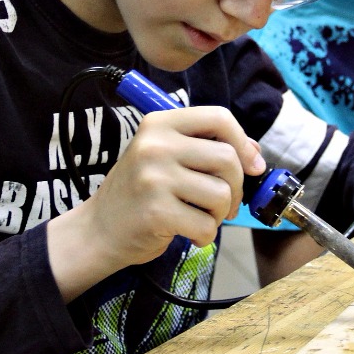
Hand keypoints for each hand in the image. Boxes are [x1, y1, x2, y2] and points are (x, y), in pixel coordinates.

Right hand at [46, 106, 264, 300]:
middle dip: (236, 187)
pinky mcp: (156, 211)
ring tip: (200, 217)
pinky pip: (206, 225)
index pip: (219, 118)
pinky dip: (205, 235)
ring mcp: (154, 177)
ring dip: (219, 215)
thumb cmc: (139, 193)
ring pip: (221, 194)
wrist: (98, 230)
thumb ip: (207, 149)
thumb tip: (254, 153)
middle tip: (221, 204)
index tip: (252, 166)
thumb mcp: (167, 158)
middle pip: (227, 159)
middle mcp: (156, 145)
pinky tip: (188, 233)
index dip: (244, 143)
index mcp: (160, 123)